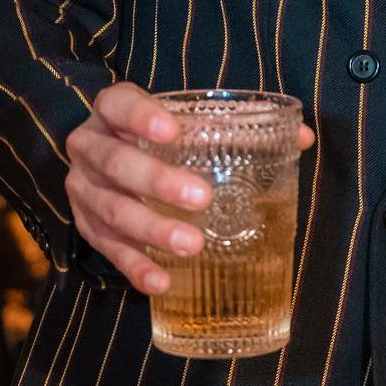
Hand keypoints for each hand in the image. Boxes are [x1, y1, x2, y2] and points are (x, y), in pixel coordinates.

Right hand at [65, 82, 313, 293]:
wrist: (111, 156)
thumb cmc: (162, 137)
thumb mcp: (189, 120)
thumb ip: (240, 124)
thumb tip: (302, 137)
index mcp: (113, 112)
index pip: (117, 105)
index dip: (141, 116)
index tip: (175, 130)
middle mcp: (90, 148)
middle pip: (116, 162)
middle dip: (157, 181)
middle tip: (201, 198)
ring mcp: (83, 189)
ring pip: (112, 209)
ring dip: (151, 229)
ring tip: (191, 244)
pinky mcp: (87, 225)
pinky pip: (107, 248)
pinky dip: (135, 266)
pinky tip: (161, 280)